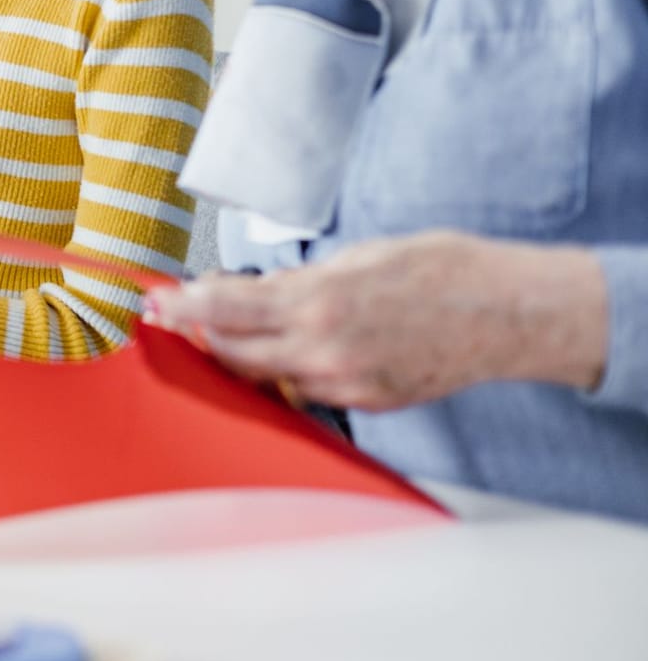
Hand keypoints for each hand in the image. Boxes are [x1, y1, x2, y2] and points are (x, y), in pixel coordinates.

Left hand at [146, 231, 608, 410]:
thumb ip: (295, 283)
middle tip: (180, 316)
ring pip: (265, 378)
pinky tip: (287, 352)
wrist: (507, 312)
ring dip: (241, 355)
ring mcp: (345, 383)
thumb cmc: (439, 270)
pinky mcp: (367, 403)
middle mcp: (324, 350)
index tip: (153, 302)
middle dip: (201, 334)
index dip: (180, 307)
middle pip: (232, 353)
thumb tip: (247, 291)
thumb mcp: (356, 257)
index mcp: (317, 302)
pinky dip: (286, 373)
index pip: (222, 310)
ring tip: (233, 329)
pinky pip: (306, 392)